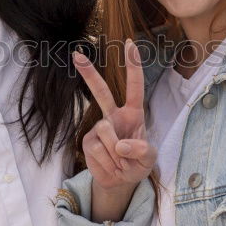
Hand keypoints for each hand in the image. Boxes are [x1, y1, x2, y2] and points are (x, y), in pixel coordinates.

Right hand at [72, 40, 154, 203]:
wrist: (120, 182)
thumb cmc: (137, 163)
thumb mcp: (149, 159)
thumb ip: (142, 151)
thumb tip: (121, 145)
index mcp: (132, 113)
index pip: (134, 86)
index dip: (133, 65)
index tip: (129, 44)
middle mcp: (113, 116)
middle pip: (100, 91)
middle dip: (88, 73)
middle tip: (76, 55)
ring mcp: (98, 128)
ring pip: (107, 133)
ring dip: (118, 155)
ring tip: (121, 163)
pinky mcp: (87, 142)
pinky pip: (98, 150)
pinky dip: (108, 163)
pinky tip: (109, 166)